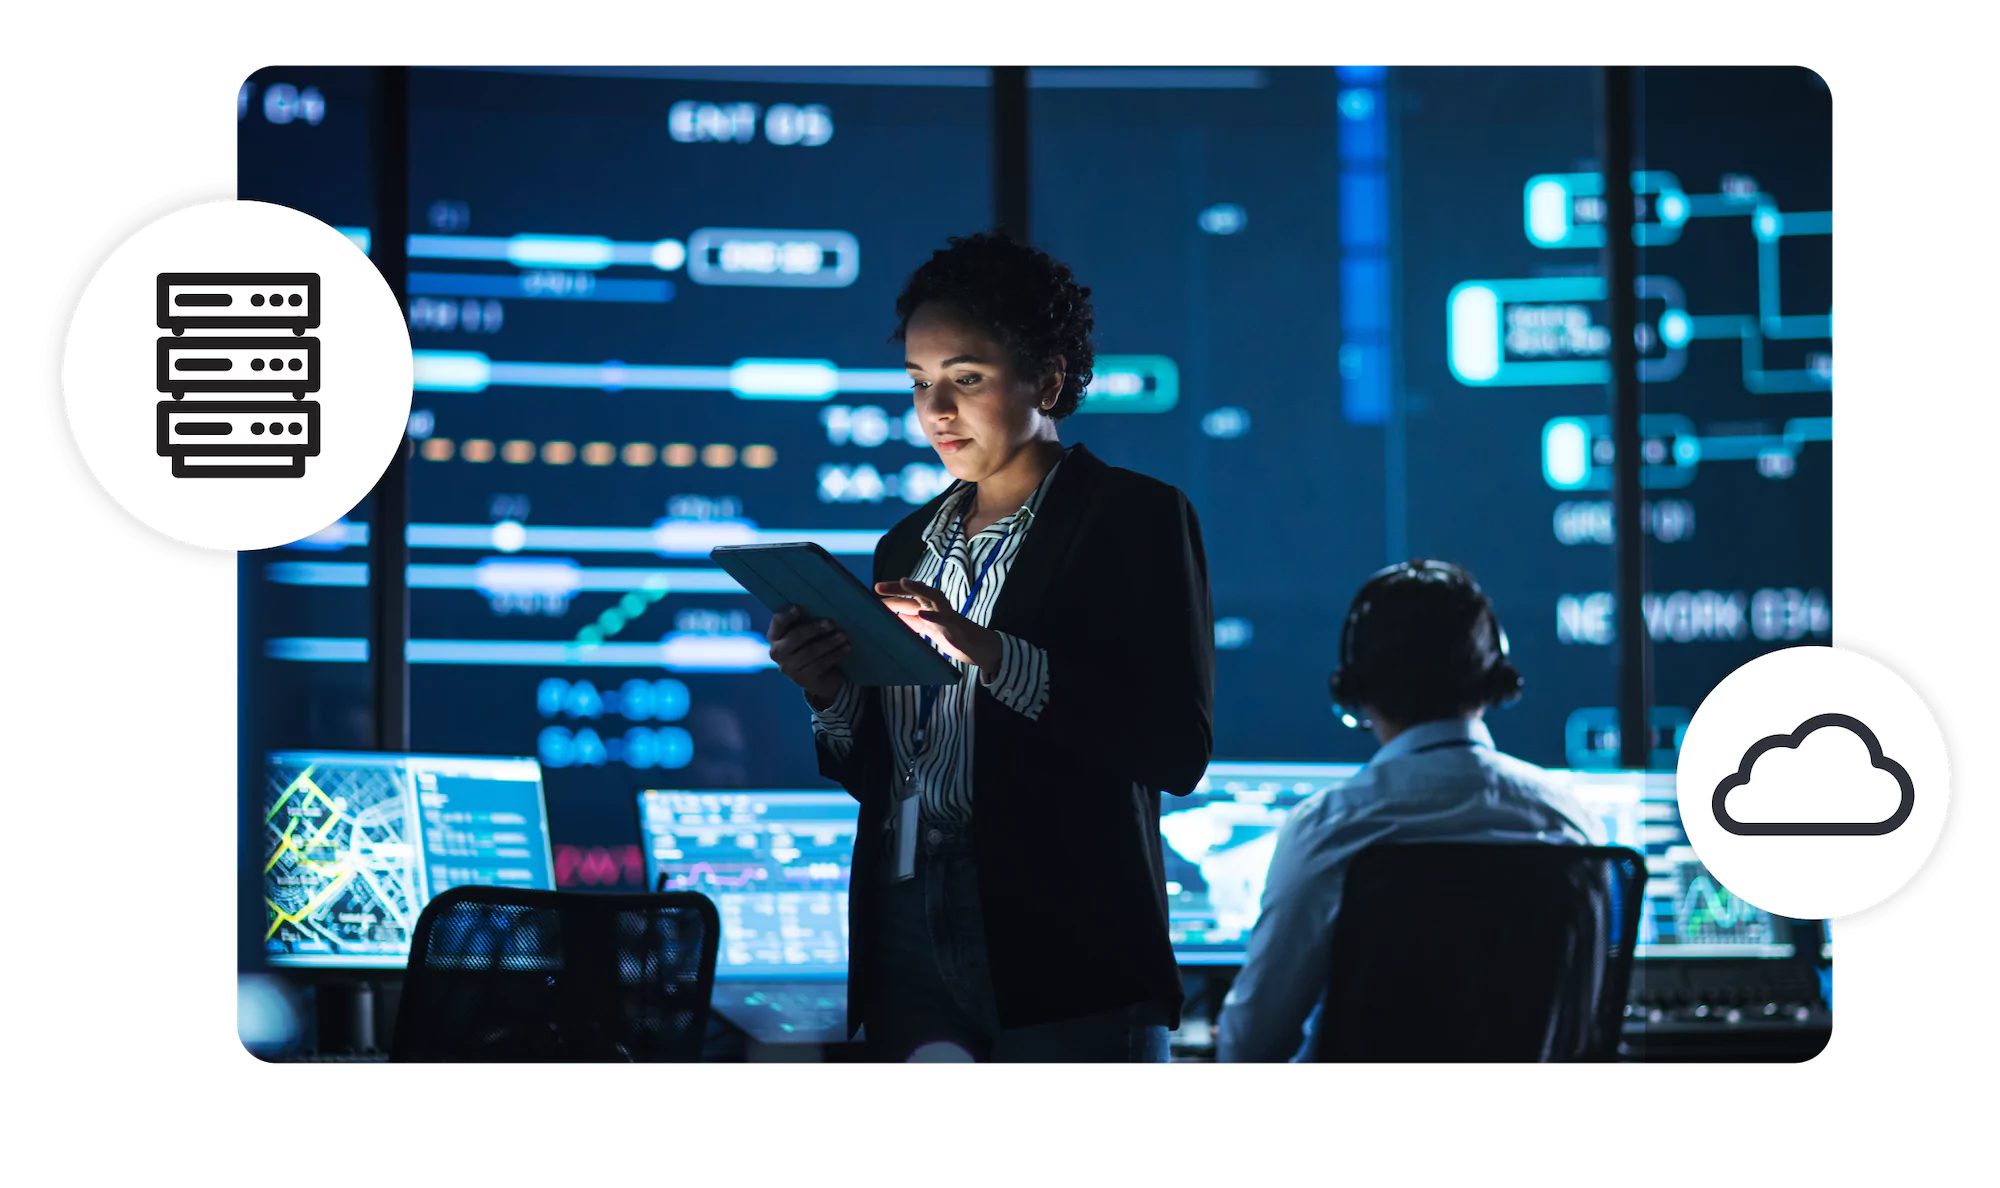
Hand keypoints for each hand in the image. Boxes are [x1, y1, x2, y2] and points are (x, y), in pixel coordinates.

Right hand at [766, 606, 850, 704]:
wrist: (820, 677)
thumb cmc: (812, 646)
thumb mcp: (807, 634)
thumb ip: (807, 621)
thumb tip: (823, 605)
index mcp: (775, 636)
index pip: (778, 623)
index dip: (788, 616)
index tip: (800, 608)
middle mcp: (777, 652)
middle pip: (795, 637)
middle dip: (815, 629)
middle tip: (832, 622)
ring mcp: (789, 668)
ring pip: (810, 652)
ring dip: (829, 642)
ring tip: (844, 634)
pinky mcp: (803, 679)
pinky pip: (821, 664)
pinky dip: (835, 654)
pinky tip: (846, 647)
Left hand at [874, 579, 1001, 670]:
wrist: (979, 648)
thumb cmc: (953, 636)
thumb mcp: (930, 629)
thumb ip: (915, 623)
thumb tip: (897, 617)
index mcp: (930, 607)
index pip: (907, 598)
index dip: (890, 596)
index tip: (872, 596)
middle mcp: (938, 607)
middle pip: (917, 591)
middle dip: (898, 588)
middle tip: (877, 587)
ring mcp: (947, 615)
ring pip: (932, 597)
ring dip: (918, 588)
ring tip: (903, 582)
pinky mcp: (955, 627)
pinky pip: (944, 619)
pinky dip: (933, 615)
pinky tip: (922, 613)